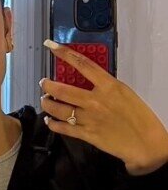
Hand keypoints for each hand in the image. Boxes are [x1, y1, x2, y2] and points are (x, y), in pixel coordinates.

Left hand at [41, 40, 167, 174]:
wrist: (145, 143)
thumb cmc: (139, 117)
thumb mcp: (124, 93)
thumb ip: (105, 87)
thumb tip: (88, 82)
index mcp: (109, 86)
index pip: (83, 65)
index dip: (65, 54)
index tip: (51, 46)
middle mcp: (95, 101)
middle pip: (62, 89)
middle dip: (47, 85)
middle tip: (44, 83)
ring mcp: (88, 118)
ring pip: (57, 109)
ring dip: (47, 103)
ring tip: (45, 100)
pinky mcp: (85, 134)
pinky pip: (62, 128)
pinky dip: (52, 123)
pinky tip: (49, 120)